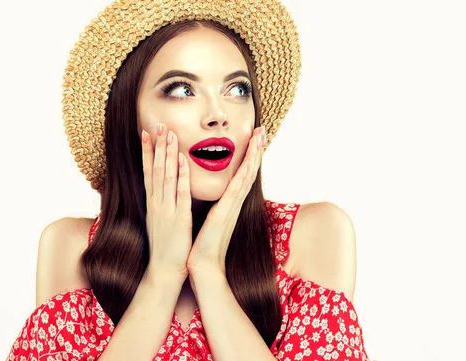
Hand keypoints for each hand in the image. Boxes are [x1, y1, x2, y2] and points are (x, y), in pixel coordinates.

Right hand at [142, 122, 191, 281]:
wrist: (164, 272)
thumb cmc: (165, 250)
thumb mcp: (160, 223)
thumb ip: (161, 206)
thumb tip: (161, 194)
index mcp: (153, 204)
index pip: (148, 172)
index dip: (147, 152)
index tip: (147, 133)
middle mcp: (157, 203)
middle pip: (155, 169)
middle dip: (157, 145)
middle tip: (159, 124)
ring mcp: (166, 209)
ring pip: (166, 176)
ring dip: (167, 153)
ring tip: (168, 133)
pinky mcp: (179, 218)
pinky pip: (180, 192)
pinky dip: (181, 175)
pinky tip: (182, 159)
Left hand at [187, 126, 266, 275]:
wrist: (203, 267)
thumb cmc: (204, 245)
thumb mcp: (211, 219)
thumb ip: (216, 206)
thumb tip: (216, 196)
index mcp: (229, 202)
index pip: (242, 173)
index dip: (249, 154)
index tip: (253, 136)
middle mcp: (234, 203)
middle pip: (249, 170)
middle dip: (256, 149)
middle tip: (262, 129)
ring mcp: (232, 208)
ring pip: (246, 176)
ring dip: (254, 156)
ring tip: (259, 138)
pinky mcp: (225, 214)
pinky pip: (234, 190)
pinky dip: (241, 175)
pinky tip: (245, 162)